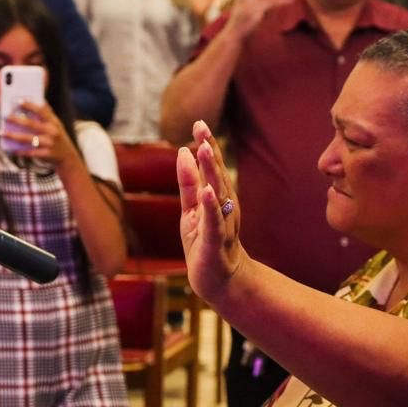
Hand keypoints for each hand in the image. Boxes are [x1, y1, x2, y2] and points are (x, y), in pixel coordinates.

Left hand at [0, 101, 79, 171]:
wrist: (68, 157)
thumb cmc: (58, 137)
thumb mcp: (56, 124)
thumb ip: (48, 113)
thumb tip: (40, 99)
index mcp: (53, 122)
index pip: (42, 111)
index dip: (30, 105)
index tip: (18, 101)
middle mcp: (51, 132)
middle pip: (32, 124)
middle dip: (17, 120)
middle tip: (5, 117)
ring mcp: (48, 144)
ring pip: (27, 139)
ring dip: (12, 136)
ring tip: (0, 132)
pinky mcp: (45, 155)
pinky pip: (29, 153)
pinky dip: (19, 151)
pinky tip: (10, 149)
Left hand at [177, 119, 246, 304]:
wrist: (221, 283)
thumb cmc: (205, 244)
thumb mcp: (191, 210)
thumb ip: (189, 183)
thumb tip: (183, 151)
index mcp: (217, 200)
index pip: (211, 169)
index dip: (205, 146)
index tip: (198, 123)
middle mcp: (224, 209)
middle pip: (217, 176)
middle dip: (210, 152)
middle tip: (201, 127)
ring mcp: (222, 226)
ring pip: (217, 196)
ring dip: (212, 172)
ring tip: (205, 149)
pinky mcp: (216, 245)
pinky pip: (214, 223)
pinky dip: (210, 207)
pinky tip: (207, 191)